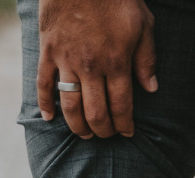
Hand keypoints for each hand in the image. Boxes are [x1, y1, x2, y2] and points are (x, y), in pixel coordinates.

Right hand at [36, 0, 158, 138]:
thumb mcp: (143, 25)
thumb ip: (146, 59)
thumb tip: (151, 89)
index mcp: (117, 62)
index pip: (122, 107)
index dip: (125, 125)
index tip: (127, 133)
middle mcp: (91, 67)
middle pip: (96, 112)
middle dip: (103, 130)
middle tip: (107, 135)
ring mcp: (66, 59)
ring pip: (70, 104)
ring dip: (77, 125)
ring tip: (85, 134)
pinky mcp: (48, 50)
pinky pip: (43, 83)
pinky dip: (45, 104)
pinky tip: (49, 118)